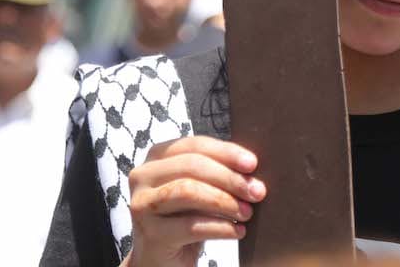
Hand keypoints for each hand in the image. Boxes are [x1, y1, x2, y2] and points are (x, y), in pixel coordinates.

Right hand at [124, 136, 266, 266]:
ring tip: (247, 212)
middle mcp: (142, 177)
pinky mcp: (150, 234)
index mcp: (156, 157)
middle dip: (229, 178)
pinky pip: (191, 225)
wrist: (161, 261)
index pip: (194, 145)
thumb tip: (251, 167)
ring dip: (224, 201)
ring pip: (188, 191)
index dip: (226, 152)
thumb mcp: (199, 190)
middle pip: (192, 166)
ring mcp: (142, 205)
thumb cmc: (185, 218)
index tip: (253, 163)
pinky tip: (238, 231)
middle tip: (257, 191)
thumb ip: (216, 172)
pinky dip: (221, 227)